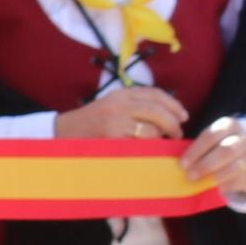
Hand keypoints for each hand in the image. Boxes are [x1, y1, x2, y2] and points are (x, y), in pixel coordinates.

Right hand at [55, 83, 187, 140]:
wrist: (61, 132)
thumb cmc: (90, 122)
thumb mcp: (111, 105)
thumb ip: (134, 105)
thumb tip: (167, 114)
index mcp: (120, 94)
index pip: (155, 94)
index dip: (174, 105)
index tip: (183, 115)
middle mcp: (119, 104)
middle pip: (157, 111)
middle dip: (172, 124)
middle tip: (176, 133)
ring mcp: (115, 121)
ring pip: (151, 129)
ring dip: (160, 138)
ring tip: (161, 143)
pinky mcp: (111, 137)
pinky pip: (139, 143)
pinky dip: (148, 147)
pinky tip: (148, 151)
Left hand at [180, 115, 245, 201]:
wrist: (245, 156)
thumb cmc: (217, 147)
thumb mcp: (210, 141)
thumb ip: (196, 149)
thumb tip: (172, 163)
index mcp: (229, 126)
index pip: (211, 136)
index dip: (195, 151)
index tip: (182, 164)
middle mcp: (243, 139)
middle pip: (225, 151)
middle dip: (205, 165)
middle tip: (189, 176)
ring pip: (235, 167)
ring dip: (215, 177)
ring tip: (199, 185)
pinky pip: (239, 180)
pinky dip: (224, 186)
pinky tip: (212, 190)